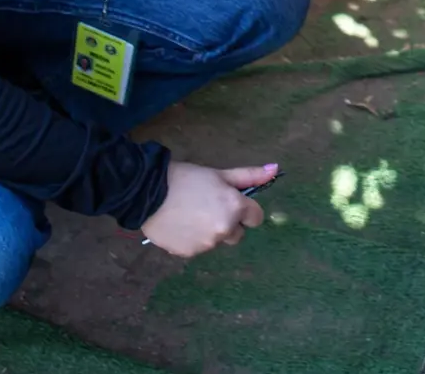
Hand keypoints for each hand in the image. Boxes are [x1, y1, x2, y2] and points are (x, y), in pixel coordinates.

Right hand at [139, 162, 275, 256]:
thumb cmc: (186, 178)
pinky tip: (179, 225)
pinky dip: (192, 239)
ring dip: (209, 231)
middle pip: (237, 233)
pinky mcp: (189, 254)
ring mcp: (207, 245)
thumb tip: (275, 170)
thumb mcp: (219, 174)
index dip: (245, 209)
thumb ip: (249, 176)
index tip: (230, 201)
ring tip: (190, 214)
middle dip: (228, 223)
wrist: (148, 192)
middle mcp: (225, 230)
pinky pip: (197, 248)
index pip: (256, 218)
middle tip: (207, 207)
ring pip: (216, 241)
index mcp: (235, 208)